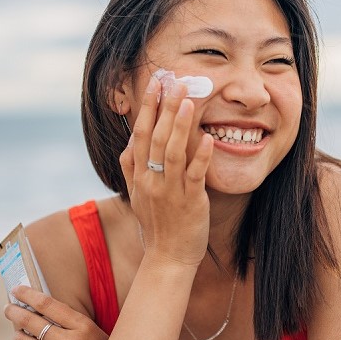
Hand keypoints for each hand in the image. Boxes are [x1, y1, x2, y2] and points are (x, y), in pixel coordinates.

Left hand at [5, 286, 107, 339]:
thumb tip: (35, 305)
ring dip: (18, 336)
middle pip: (30, 321)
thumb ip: (67, 319)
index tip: (17, 290)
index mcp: (83, 326)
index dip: (28, 295)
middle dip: (14, 312)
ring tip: (21, 334)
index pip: (47, 304)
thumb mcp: (91, 331)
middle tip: (8, 308)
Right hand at [120, 76, 213, 267]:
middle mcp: (150, 181)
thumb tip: (131, 141)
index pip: (140, 135)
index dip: (146, 108)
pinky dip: (201, 157)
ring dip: (179, 126)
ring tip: (188, 100)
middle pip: (155, 138)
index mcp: (138, 176)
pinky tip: (209, 138)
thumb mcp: (136, 194)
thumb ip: (132, 168)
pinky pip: (194, 176)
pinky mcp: (190, 202)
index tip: (155, 84)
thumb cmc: (156, 225)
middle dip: (163, 108)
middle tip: (174, 81)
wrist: (167, 258)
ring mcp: (169, 191)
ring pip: (172, 153)